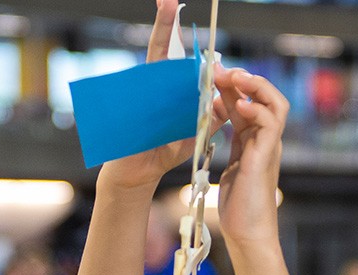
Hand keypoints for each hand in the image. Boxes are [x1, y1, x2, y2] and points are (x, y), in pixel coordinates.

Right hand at [98, 0, 223, 190]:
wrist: (138, 173)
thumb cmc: (163, 150)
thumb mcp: (193, 133)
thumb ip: (209, 117)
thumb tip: (227, 101)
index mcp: (168, 89)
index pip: (174, 56)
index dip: (174, 31)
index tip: (173, 3)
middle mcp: (151, 85)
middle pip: (160, 48)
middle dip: (164, 23)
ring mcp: (138, 92)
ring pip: (153, 63)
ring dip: (160, 38)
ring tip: (166, 7)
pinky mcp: (130, 107)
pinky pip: (142, 91)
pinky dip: (151, 81)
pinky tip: (159, 61)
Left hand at [212, 68, 289, 246]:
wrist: (248, 233)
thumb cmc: (238, 206)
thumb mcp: (229, 164)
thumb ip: (228, 143)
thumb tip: (215, 119)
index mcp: (254, 141)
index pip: (249, 102)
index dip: (233, 86)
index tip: (212, 77)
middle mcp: (266, 141)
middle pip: (266, 97)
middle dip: (245, 79)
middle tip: (222, 72)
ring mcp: (269, 148)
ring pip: (276, 104)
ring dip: (256, 86)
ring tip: (235, 78)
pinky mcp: (266, 157)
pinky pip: (271, 124)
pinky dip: (258, 110)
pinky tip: (241, 106)